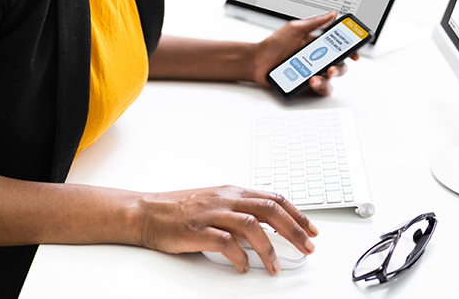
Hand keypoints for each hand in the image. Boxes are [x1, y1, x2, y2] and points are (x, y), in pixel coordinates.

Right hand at [134, 185, 317, 273]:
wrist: (145, 211)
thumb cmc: (180, 209)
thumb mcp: (217, 201)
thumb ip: (242, 209)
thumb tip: (270, 226)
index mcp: (234, 192)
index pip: (275, 199)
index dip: (298, 215)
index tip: (312, 230)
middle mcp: (226, 199)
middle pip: (270, 211)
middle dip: (294, 231)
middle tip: (307, 248)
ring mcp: (212, 214)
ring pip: (252, 226)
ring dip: (269, 248)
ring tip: (276, 266)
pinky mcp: (197, 230)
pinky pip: (225, 243)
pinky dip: (239, 256)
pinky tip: (244, 266)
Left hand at [247, 12, 359, 96]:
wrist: (256, 62)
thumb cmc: (273, 44)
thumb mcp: (294, 28)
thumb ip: (315, 22)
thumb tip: (332, 14)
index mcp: (318, 44)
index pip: (340, 46)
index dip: (351, 49)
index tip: (354, 52)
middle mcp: (318, 59)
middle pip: (340, 64)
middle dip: (340, 67)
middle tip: (332, 68)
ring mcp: (314, 72)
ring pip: (332, 79)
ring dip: (329, 79)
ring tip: (317, 78)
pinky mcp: (307, 85)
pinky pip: (322, 90)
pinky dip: (320, 87)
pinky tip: (312, 81)